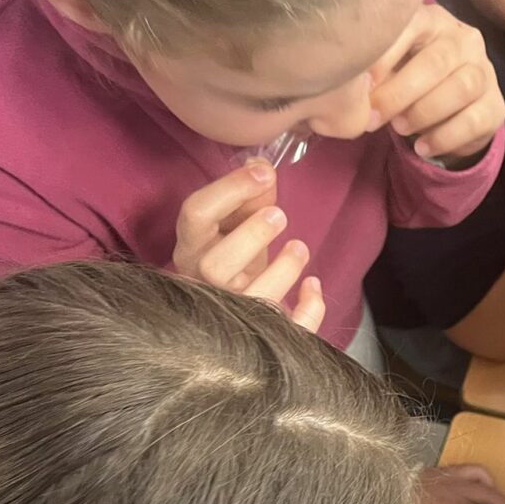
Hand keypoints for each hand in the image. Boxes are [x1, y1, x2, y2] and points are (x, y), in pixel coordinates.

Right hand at [172, 161, 324, 330]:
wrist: (229, 312)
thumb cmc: (232, 259)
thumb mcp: (234, 226)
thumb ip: (248, 197)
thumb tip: (263, 168)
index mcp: (191, 248)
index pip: (196, 214)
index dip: (230, 189)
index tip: (264, 173)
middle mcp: (202, 284)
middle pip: (215, 265)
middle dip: (252, 235)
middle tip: (280, 215)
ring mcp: (230, 314)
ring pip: (252, 300)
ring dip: (283, 270)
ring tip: (300, 247)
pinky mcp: (260, 335)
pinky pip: (287, 330)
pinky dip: (308, 309)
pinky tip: (313, 286)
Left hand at [369, 3, 504, 161]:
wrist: (450, 113)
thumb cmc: (411, 82)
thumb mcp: (391, 71)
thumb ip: (377, 75)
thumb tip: (356, 92)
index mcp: (434, 21)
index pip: (413, 25)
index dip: (386, 54)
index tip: (363, 84)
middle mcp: (465, 40)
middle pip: (438, 61)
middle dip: (400, 93)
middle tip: (374, 117)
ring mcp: (486, 72)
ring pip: (462, 88)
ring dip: (424, 112)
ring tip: (400, 129)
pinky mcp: (496, 106)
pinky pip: (474, 121)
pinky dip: (444, 137)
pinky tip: (423, 147)